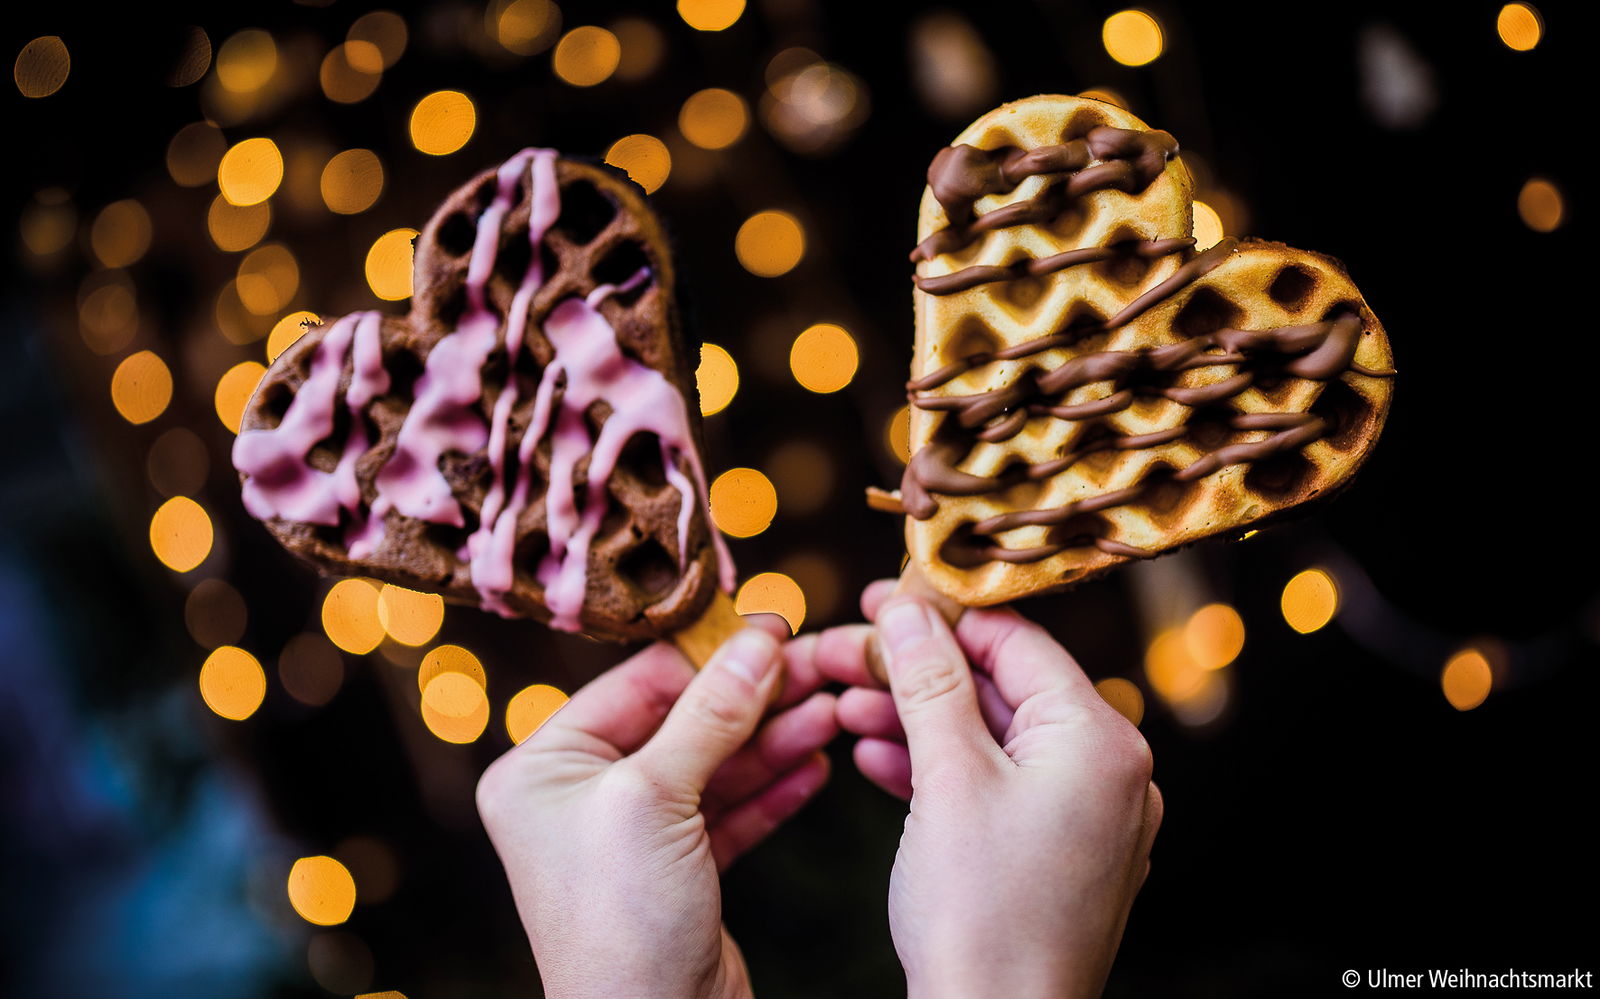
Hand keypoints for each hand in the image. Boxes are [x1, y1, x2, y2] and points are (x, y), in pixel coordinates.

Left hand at [476, 619, 853, 998]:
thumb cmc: (620, 923)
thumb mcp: (656, 798)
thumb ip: (710, 713)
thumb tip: (759, 641)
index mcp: (543, 768)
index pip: (634, 683)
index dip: (708, 652)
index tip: (772, 625)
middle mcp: (579, 798)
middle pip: (681, 720)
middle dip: (753, 696)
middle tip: (819, 663)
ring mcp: (629, 836)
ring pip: (713, 765)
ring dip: (775, 737)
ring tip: (835, 707)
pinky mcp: (678, 872)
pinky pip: (728, 812)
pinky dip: (772, 788)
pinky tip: (816, 764)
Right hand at [821, 581, 1162, 998]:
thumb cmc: (980, 913)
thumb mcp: (946, 776)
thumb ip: (928, 680)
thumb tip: (907, 609)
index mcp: (1101, 739)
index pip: (1017, 642)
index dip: (940, 616)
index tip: (877, 601)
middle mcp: (1110, 772)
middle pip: (1002, 689)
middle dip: (917, 673)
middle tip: (845, 655)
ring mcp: (1087, 818)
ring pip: (993, 741)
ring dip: (918, 720)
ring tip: (846, 708)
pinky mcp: (1057, 855)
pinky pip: (997, 789)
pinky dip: (939, 771)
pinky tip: (876, 759)